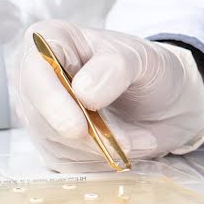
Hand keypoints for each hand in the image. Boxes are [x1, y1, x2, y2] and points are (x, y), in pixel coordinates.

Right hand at [17, 20, 203, 169]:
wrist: (167, 102)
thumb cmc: (149, 69)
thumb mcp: (142, 58)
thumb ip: (115, 67)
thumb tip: (82, 91)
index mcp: (53, 39)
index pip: (35, 69)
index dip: (51, 101)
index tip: (78, 128)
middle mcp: (41, 76)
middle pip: (39, 114)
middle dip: (85, 134)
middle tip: (127, 141)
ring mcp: (45, 114)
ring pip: (56, 143)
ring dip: (101, 148)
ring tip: (138, 137)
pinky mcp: (57, 145)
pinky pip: (70, 163)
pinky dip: (102, 160)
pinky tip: (130, 145)